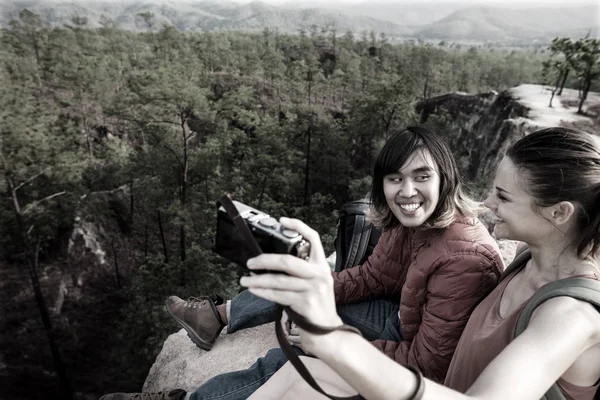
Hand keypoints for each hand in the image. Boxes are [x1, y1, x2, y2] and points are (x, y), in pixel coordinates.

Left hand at [240, 217, 342, 351]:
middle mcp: (319, 274)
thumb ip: (300, 272)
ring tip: (244, 280)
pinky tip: (254, 290)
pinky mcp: (305, 303)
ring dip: (257, 280)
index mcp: (321, 265)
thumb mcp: (315, 283)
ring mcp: (313, 289)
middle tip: (250, 262)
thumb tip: (270, 263)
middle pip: (287, 260)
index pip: (313, 238)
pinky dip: (262, 292)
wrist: (328, 332)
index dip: (298, 226)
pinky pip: (278, 295)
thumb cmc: (316, 306)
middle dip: (264, 260)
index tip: (282, 220)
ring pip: (278, 280)